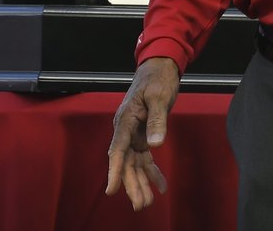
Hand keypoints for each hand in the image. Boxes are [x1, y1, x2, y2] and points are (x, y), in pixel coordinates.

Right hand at [106, 56, 178, 210]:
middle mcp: (126, 129)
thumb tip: (155, 145)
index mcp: (125, 119)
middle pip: (125, 161)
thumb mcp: (159, 98)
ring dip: (141, 182)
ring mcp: (133, 132)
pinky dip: (152, 171)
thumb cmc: (157, 80)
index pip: (117, 149)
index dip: (114, 171)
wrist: (159, 68)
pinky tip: (161, 186)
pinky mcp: (142, 134)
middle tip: (141, 205)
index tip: (111, 190)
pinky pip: (144, 157)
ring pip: (134, 163)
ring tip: (148, 203)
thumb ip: (157, 121)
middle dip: (132, 184)